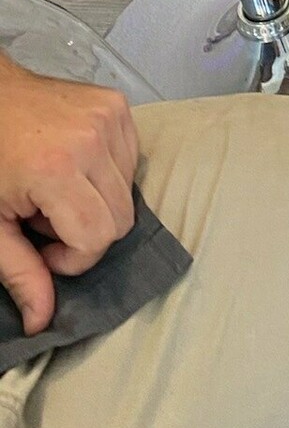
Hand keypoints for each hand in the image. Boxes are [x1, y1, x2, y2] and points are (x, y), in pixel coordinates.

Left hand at [0, 54, 139, 334]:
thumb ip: (20, 273)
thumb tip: (41, 322)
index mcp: (56, 169)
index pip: (98, 236)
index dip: (73, 256)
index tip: (41, 245)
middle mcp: (92, 139)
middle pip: (121, 218)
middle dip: (86, 232)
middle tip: (47, 221)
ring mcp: (110, 116)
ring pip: (129, 190)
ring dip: (97, 202)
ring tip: (57, 191)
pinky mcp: (118, 105)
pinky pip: (131, 158)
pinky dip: (107, 172)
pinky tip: (74, 167)